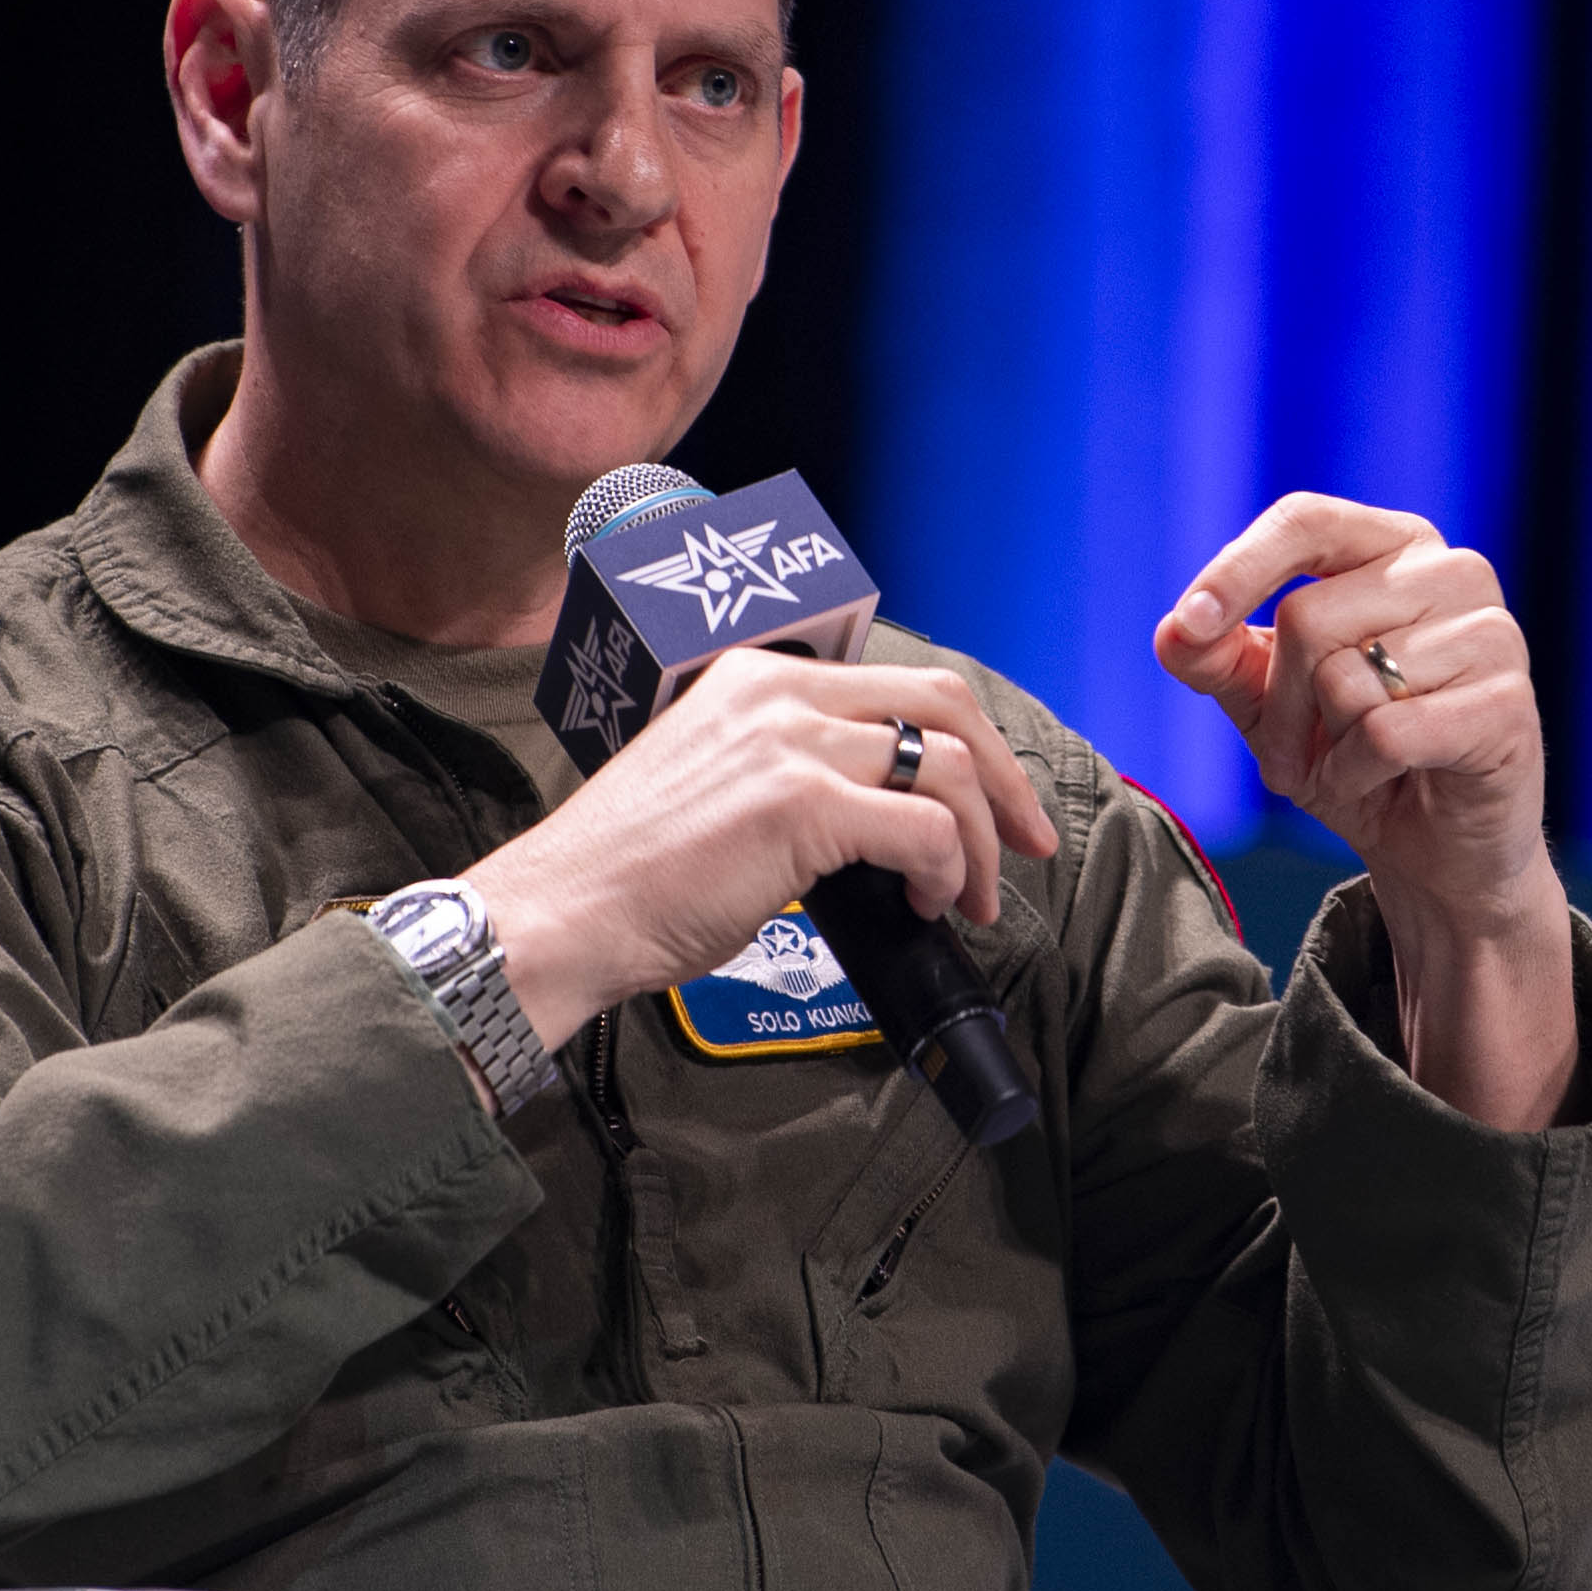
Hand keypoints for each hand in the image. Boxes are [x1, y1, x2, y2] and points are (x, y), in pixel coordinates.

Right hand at [462, 651, 1059, 1038]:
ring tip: (971, 898)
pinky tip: (928, 905)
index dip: (969, 742)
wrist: (562, 913)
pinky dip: (947, 871)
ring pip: (946, 767)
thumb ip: (795, 772)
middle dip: (1005, 778)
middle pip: (945, 703)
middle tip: (1029, 841)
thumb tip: (883, 818)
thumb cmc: (632, 874)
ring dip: (981, 843)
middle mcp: (779, 691)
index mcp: (759, 677)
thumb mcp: (719, 782)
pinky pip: (924, 828)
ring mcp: (790, 741)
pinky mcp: (799, 803)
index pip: (902, 684)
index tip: (997, 802)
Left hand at [1157, 495, 1576, 1128]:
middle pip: (1308, 616)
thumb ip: (1220, 661)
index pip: (1306, 522)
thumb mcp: (1270, 705)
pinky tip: (1380, 785)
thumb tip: (1174, 633)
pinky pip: (1385, 733)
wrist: (1440, 852)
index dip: (1237, 570)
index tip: (1188, 626)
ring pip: (1345, 678)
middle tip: (1295, 755)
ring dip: (1320, 749)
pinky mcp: (1507, 705)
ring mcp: (1492, 635)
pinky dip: (1356, 775)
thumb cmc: (1357, 756)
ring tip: (1348, 769)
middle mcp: (1453, 571)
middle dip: (1279, 704)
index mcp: (1396, 546)